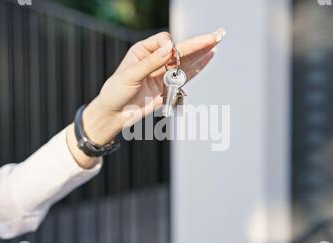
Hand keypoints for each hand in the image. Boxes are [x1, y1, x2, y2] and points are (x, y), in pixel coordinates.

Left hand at [67, 28, 225, 167]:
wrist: (115, 115)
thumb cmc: (116, 92)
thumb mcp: (130, 75)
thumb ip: (151, 62)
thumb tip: (170, 48)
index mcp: (143, 51)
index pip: (164, 41)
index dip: (170, 47)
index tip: (170, 55)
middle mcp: (155, 59)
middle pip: (180, 49)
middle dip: (197, 43)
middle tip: (215, 36)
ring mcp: (163, 73)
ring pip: (186, 62)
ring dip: (202, 53)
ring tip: (216, 43)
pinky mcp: (169, 87)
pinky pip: (186, 76)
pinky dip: (198, 67)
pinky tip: (209, 57)